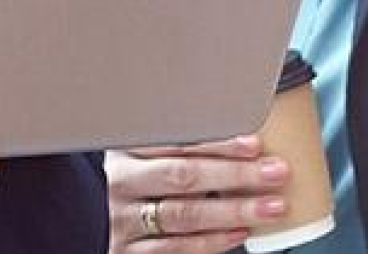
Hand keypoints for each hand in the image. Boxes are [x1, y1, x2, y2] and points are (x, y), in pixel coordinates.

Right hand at [106, 138, 289, 251]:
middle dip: (234, 174)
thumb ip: (172, 144)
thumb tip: (233, 125)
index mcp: (123, 145)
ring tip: (271, 205)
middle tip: (274, 172)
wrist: (92, 220)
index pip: (173, 142)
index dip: (216, 143)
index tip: (253, 143)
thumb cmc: (131, 182)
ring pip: (183, 214)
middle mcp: (119, 180)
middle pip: (181, 176)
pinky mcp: (127, 250)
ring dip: (233, 210)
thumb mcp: (140, 154)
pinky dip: (213, 241)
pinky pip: (176, 248)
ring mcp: (121, 217)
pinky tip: (240, 232)